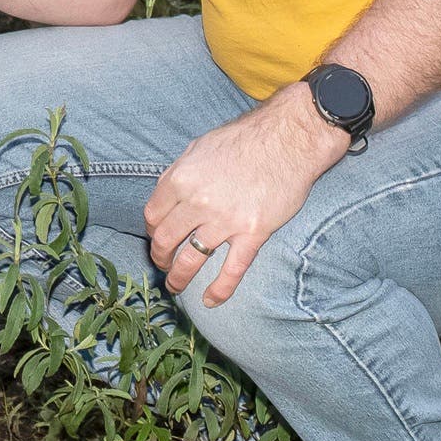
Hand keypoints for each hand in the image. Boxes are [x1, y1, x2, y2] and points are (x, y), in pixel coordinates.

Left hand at [143, 97, 346, 306]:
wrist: (288, 139)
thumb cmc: (245, 139)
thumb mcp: (200, 147)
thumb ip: (179, 172)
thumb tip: (166, 193)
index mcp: (181, 179)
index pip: (153, 215)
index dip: (152, 231)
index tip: (157, 237)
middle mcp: (198, 202)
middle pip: (166, 241)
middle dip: (160, 258)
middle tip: (162, 266)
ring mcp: (224, 220)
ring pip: (191, 260)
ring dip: (178, 278)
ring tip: (176, 287)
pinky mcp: (252, 234)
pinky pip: (231, 270)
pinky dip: (219, 291)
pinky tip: (210, 301)